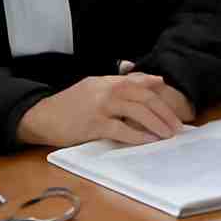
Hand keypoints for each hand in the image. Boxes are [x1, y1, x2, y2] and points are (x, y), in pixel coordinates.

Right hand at [16, 73, 195, 146]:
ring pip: (137, 112)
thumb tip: (152, 79)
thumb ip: (119, 82)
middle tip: (177, 126)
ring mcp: (101, 106)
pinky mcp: (94, 124)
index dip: (161, 96)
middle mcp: (108, 90)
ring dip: (157, 124)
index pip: (142, 84)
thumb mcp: (95, 86)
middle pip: (145, 98)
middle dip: (164, 112)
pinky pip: (122, 129)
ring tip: (168, 135)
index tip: (176, 108)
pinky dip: (138, 136)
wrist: (42, 116)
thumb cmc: (70, 104)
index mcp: (109, 81)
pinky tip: (149, 141)